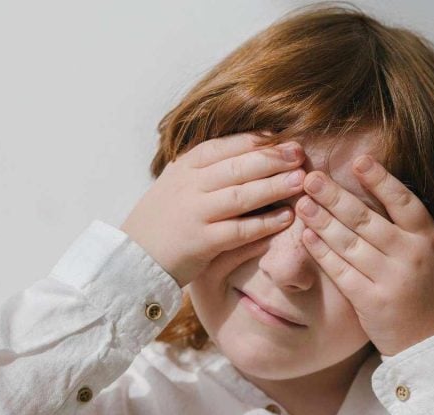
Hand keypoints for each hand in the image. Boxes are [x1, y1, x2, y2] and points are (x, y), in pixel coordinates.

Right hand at [121, 132, 305, 287]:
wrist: (132, 259)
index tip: (284, 137)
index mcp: (185, 167)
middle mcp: (189, 186)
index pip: (225, 146)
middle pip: (238, 166)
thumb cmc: (162, 221)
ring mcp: (194, 214)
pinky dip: (264, 224)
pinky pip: (239, 231)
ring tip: (300, 181)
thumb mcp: (177, 184)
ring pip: (241, 195)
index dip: (257, 141)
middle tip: (299, 154)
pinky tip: (286, 218)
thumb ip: (205, 169)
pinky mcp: (201, 243)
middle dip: (272, 159)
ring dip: (274, 187)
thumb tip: (246, 150)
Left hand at [294, 155, 433, 356]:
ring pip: (350, 244)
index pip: (404, 202)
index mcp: (428, 240)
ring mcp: (388, 280)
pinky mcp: (369, 302)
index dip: (381, 180)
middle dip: (336, 196)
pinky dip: (322, 253)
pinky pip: (341, 272)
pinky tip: (306, 236)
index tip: (359, 160)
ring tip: (303, 202)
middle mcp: (410, 257)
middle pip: (367, 220)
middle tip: (312, 177)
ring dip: (322, 221)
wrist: (430, 345)